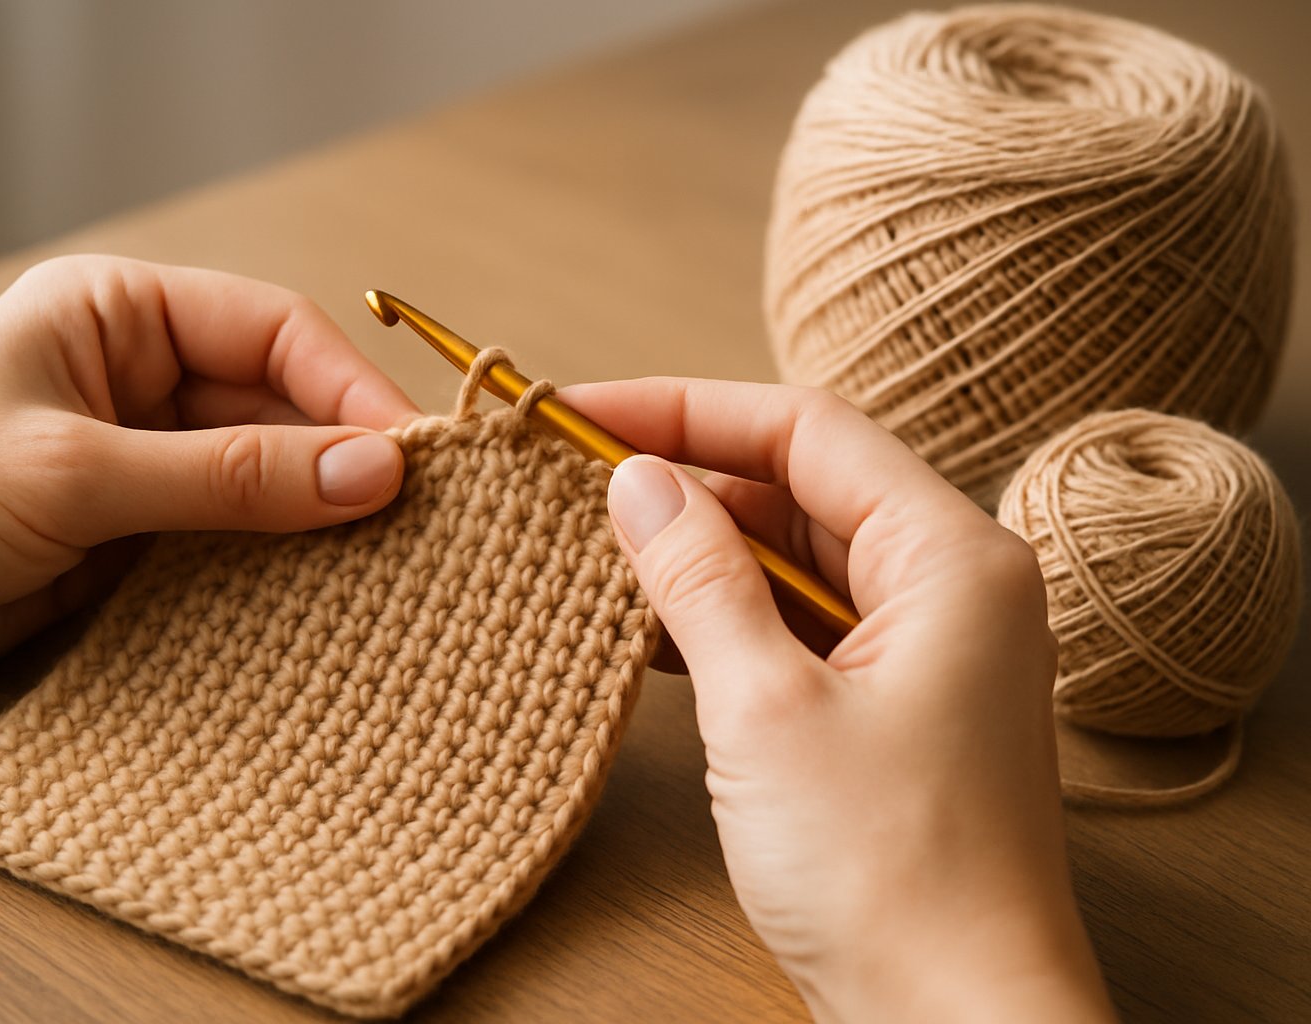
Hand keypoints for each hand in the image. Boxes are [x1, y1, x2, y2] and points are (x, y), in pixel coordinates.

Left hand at [0, 255, 417, 711]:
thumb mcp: (74, 473)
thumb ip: (229, 476)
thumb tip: (373, 470)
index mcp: (115, 315)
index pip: (271, 331)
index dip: (349, 388)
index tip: (413, 456)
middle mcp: (135, 380)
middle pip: (278, 405)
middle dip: (344, 458)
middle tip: (420, 520)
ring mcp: (136, 463)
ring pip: (262, 479)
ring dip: (318, 519)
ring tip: (391, 564)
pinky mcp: (129, 540)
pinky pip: (229, 544)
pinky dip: (277, 570)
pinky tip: (323, 597)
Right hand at [563, 379, 1114, 1022]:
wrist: (955, 1023)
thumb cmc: (890, 875)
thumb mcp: (765, 708)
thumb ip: (699, 578)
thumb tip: (635, 481)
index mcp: (952, 558)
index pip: (805, 429)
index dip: (685, 410)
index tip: (582, 413)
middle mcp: (953, 586)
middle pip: (801, 485)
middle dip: (686, 478)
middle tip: (570, 480)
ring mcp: (926, 648)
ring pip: (795, 557)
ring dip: (700, 551)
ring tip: (591, 548)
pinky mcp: (892, 705)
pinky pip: (799, 625)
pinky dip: (725, 617)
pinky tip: (645, 627)